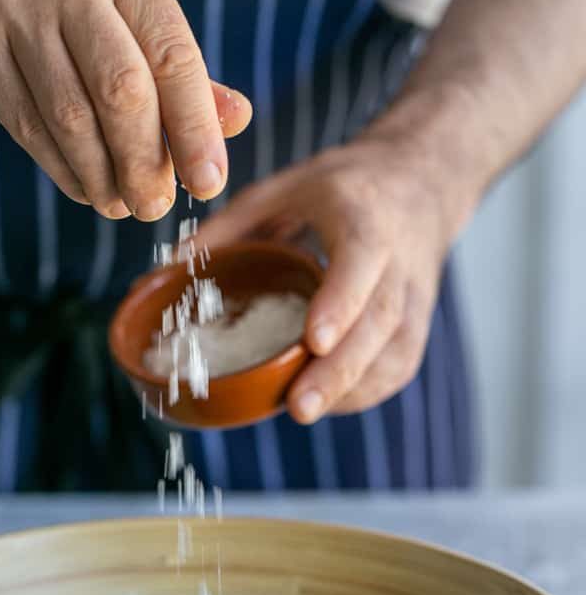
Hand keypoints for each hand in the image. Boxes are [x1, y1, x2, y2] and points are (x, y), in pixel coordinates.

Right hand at [0, 0, 251, 219]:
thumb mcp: (121, 1)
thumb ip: (173, 62)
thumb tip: (235, 118)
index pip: (171, 56)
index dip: (195, 127)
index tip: (208, 181)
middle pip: (121, 92)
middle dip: (145, 163)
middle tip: (156, 206)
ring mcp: (15, 19)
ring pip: (70, 118)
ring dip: (103, 176)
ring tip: (122, 204)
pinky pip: (28, 128)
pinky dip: (63, 170)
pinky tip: (86, 188)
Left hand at [197, 135, 469, 423]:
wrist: (423, 184)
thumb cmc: (345, 188)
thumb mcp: (286, 186)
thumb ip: (232, 224)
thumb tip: (171, 267)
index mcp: (366, 218)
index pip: (362, 262)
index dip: (340, 303)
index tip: (313, 341)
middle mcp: (399, 260)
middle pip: (379, 322)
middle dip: (339, 370)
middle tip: (298, 407)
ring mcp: (416, 298)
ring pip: (394, 352)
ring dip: (351, 390)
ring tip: (302, 411)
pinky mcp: (418, 326)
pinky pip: (398, 367)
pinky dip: (365, 392)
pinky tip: (328, 403)